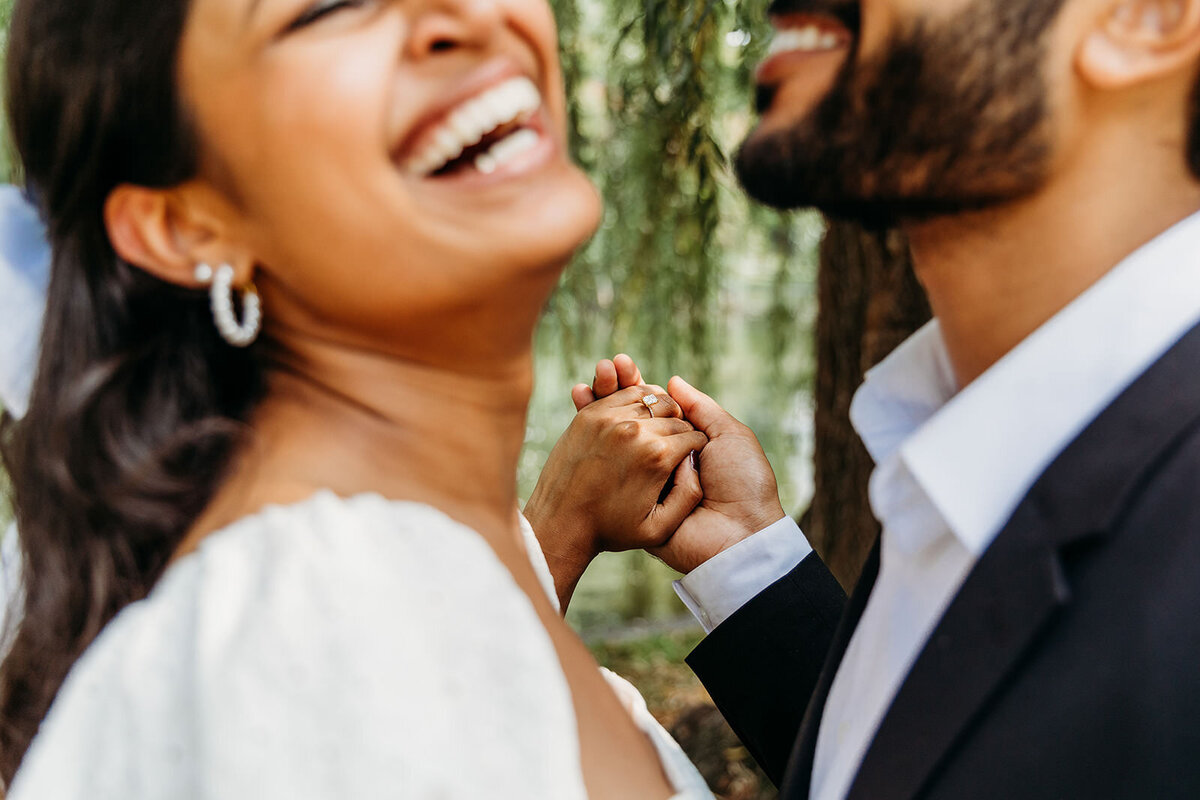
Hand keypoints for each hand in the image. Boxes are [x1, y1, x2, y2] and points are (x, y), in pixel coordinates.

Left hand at [525, 385, 707, 609]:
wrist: (559, 523)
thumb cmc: (611, 530)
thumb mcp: (659, 528)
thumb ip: (690, 496)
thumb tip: (695, 461)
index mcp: (657, 457)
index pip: (694, 437)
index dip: (696, 448)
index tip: (689, 458)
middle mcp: (636, 431)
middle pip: (676, 416)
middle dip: (681, 430)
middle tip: (675, 446)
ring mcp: (610, 417)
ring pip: (653, 398)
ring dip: (662, 412)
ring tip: (659, 430)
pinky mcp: (591, 413)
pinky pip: (626, 394)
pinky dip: (639, 401)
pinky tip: (640, 418)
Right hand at [570, 355, 787, 575]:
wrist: (739, 534)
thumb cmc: (742, 482)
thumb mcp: (729, 436)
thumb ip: (701, 409)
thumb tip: (672, 381)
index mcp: (685, 443)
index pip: (655, 408)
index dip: (638, 386)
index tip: (621, 364)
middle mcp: (663, 459)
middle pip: (633, 420)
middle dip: (615, 391)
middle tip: (604, 367)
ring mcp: (645, 480)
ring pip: (617, 441)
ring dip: (600, 407)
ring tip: (589, 382)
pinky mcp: (634, 501)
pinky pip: (613, 469)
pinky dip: (594, 440)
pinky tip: (581, 405)